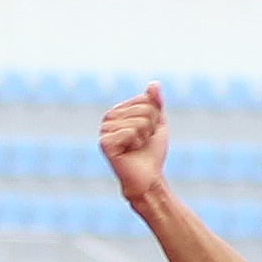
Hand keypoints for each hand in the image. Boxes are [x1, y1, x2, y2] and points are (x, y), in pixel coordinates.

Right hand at [100, 82, 169, 201]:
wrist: (147, 177)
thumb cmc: (151, 152)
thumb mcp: (157, 124)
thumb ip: (156, 103)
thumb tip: (154, 84)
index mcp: (118, 110)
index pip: (146, 100)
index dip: (155, 118)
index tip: (148, 132)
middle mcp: (108, 118)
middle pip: (144, 110)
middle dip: (151, 128)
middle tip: (143, 142)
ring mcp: (104, 130)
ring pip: (139, 122)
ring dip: (144, 137)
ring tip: (136, 147)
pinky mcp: (105, 143)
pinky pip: (130, 132)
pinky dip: (136, 144)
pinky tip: (129, 152)